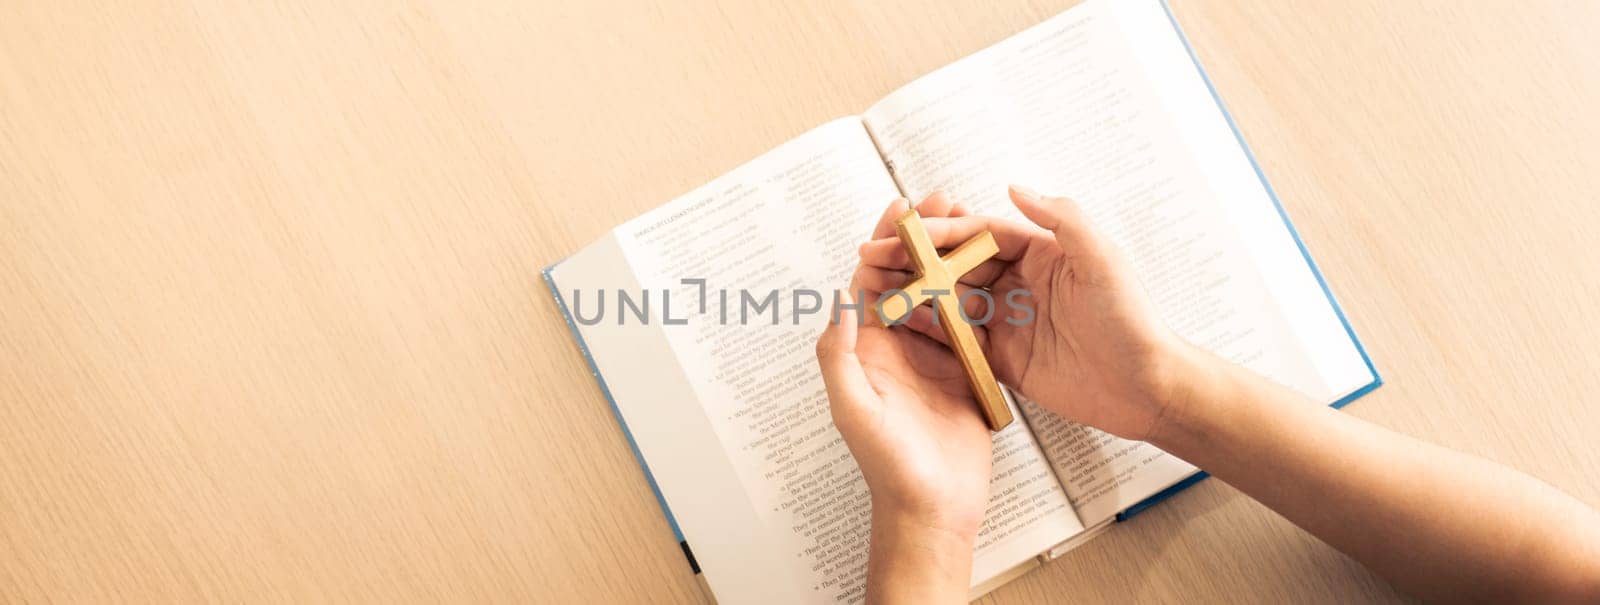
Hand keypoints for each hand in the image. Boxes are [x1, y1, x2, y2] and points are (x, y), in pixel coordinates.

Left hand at [816, 197, 994, 537]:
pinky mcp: (963, 372)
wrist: (933, 509)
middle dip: (922, 238)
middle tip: (942, 199)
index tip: (900, 209)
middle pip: (907, 279)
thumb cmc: (888, 466)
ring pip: (940, 295)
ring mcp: (931, 359)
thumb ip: (839, 355)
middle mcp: (895, 349)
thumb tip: (839, 300)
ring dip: (952, 257)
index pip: (870, 284)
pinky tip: (994, 266)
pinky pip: (970, 323)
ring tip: (971, 219)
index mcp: (864, 351)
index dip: (884, 244)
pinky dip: (979, 293)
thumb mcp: (853, 408)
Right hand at [856, 186, 1188, 440]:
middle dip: (913, 260)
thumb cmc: (1133, 320)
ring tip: (873, 288)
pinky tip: (900, 325)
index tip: (902, 231)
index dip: (939, 231)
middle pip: (956, 264)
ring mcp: (1009, 321)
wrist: (1148, 387)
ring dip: (914, 292)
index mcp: (1040, 252)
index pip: (978, 234)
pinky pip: (959, 341)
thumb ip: (1062, 219)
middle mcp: (1020, 283)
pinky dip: (929, 331)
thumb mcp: (1103, 260)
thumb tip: (1014, 186)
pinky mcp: (1004, 359)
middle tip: (871, 257)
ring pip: (951, 300)